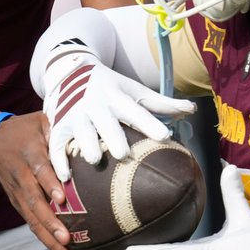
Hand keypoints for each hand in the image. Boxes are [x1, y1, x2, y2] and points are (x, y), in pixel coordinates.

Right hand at [0, 111, 76, 249]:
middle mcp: (21, 176)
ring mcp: (18, 193)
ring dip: (49, 237)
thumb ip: (60, 127)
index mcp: (28, 153)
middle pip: (34, 201)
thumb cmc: (24, 130)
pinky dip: (45, 239)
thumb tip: (87, 133)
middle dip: (50, 221)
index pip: (39, 169)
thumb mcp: (40, 121)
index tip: (61, 197)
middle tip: (66, 238)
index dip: (49, 183)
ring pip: (32, 218)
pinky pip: (32, 223)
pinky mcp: (18, 203)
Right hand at [42, 52, 194, 181]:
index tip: (164, 136)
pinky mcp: (59, 125)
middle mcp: (96, 105)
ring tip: (94, 160)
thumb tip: (192, 109)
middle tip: (123, 154)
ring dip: (87, 145)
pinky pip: (57, 144)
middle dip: (114, 137)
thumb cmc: (111, 87)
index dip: (150, 123)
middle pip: (106, 123)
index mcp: (117, 96)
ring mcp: (76, 115)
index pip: (136, 111)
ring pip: (81, 132)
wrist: (71, 72)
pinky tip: (67, 177)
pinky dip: (59, 160)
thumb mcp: (134, 90)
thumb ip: (162, 103)